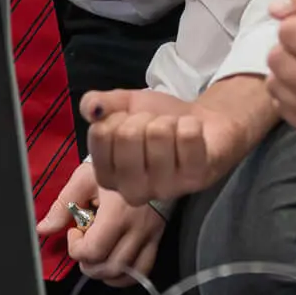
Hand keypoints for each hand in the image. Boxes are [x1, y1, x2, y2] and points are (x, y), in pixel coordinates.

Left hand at [36, 161, 166, 287]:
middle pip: (109, 268)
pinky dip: (126, 275)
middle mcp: (137, 228)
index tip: (75, 230)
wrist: (147, 157)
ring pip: (127, 274)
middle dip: (88, 263)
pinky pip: (144, 270)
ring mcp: (150, 235)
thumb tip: (43, 229)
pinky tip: (114, 263)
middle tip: (83, 244)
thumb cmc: (114, 166)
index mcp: (117, 213)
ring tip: (98, 254)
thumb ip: (62, 206)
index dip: (76, 248)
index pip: (93, 251)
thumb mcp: (83, 179)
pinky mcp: (158, 238)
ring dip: (105, 272)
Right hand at [85, 79, 270, 204]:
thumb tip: (91, 110)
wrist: (204, 124)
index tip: (128, 122)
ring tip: (175, 130)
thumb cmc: (159, 120)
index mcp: (109, 176)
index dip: (116, 117)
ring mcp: (166, 188)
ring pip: (158, 134)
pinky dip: (191, 125)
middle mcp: (133, 190)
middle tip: (155, 125)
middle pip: (127, 134)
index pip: (100, 134)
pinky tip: (193, 134)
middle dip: (143, 118)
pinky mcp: (196, 179)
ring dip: (169, 121)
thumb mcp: (123, 107)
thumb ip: (97, 104)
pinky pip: (187, 137)